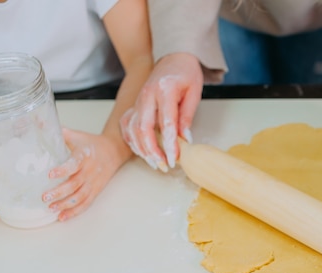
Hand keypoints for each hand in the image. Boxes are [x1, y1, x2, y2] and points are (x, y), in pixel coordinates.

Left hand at [42, 128, 131, 220]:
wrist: (114, 150)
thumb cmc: (91, 143)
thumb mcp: (76, 135)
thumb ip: (58, 132)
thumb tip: (38, 122)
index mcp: (84, 155)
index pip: (74, 163)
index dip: (63, 170)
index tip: (50, 174)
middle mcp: (90, 170)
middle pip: (75, 184)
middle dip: (60, 192)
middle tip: (45, 197)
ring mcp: (94, 182)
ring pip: (80, 196)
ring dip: (66, 204)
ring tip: (52, 208)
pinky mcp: (96, 190)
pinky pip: (86, 203)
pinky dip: (75, 211)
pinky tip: (63, 217)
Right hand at [120, 52, 202, 171]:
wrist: (174, 57)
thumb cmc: (186, 73)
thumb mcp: (194, 92)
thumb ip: (187, 116)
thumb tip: (185, 140)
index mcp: (164, 90)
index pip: (166, 123)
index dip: (170, 144)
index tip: (175, 159)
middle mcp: (147, 95)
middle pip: (143, 128)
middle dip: (153, 151)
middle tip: (164, 165)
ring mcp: (138, 100)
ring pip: (132, 129)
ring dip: (142, 149)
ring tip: (155, 162)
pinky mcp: (135, 104)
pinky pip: (127, 125)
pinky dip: (132, 140)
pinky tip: (142, 151)